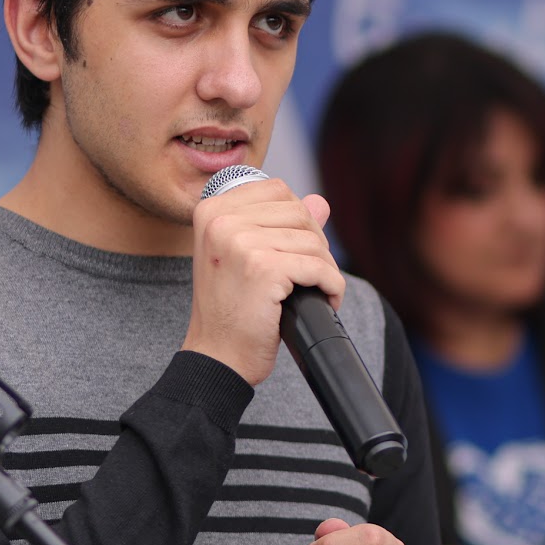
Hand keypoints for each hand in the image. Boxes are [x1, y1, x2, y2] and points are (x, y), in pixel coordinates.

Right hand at [181, 174, 343, 385]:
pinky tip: (326, 301)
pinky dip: (332, 286)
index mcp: (212, 210)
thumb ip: (280, 224)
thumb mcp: (247, 257)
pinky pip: (319, 267)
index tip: (297, 250)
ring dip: (325, 268)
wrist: (217, 355)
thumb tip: (320, 202)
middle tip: (310, 275)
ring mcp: (241, 243)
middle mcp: (221, 220)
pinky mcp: (264, 269)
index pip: (277, 189)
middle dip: (315, 245)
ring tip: (314, 291)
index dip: (299, 218)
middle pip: (299, 212)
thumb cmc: (231, 309)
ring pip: (313, 241)